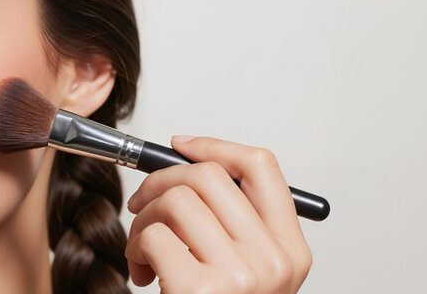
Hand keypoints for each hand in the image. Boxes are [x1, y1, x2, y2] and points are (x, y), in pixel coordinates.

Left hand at [124, 136, 311, 292]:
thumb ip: (232, 227)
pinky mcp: (200, 291)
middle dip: (162, 182)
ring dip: (143, 221)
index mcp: (291, 251)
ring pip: (176, 201)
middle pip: (210, 176)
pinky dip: (135, 249)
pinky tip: (142, 275)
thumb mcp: (247, 275)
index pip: (262, 168)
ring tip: (142, 252)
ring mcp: (241, 276)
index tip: (179, 146)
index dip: (216, 146)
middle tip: (143, 206)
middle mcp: (273, 261)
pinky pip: (154, 236)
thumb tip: (186, 165)